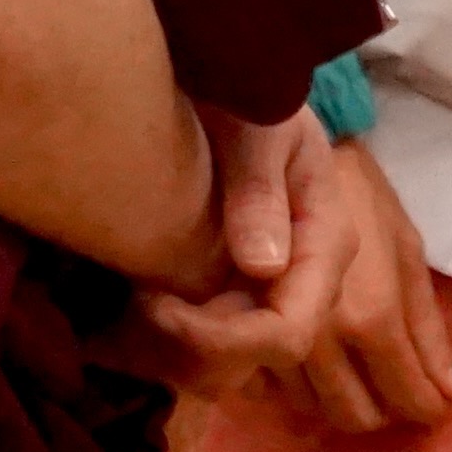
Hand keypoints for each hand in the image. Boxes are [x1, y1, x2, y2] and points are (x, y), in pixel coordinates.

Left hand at [129, 107, 359, 399]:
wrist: (237, 80)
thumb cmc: (251, 94)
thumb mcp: (260, 122)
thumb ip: (260, 186)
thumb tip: (263, 266)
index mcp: (324, 245)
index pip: (288, 332)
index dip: (221, 339)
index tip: (155, 305)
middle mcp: (302, 284)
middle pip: (252, 364)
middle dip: (186, 350)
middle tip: (132, 301)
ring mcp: (267, 297)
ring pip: (223, 371)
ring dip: (168, 353)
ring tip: (127, 301)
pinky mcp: (234, 299)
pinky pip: (202, 353)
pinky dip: (160, 345)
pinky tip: (127, 306)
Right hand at [203, 134, 451, 434]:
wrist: (261, 134)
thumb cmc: (347, 178)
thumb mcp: (403, 234)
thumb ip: (424, 317)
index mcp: (368, 315)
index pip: (405, 394)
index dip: (426, 408)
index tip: (439, 407)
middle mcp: (318, 342)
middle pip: (354, 414)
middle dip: (381, 408)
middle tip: (394, 384)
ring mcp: (266, 338)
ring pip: (309, 407)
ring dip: (333, 398)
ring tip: (353, 371)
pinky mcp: (225, 331)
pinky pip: (264, 389)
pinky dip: (287, 383)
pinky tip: (302, 358)